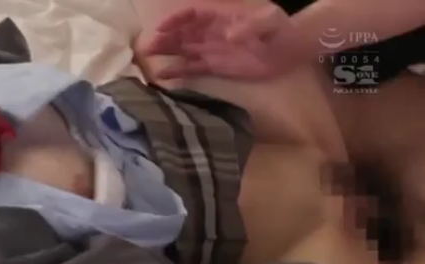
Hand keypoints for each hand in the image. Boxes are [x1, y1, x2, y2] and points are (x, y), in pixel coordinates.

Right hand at [142, 4, 299, 80]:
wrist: (289, 49)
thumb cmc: (280, 29)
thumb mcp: (270, 21)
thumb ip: (252, 25)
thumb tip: (230, 35)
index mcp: (220, 16)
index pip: (193, 14)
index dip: (176, 20)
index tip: (162, 28)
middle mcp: (210, 32)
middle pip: (182, 32)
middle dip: (164, 38)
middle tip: (146, 47)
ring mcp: (210, 50)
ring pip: (182, 50)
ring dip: (165, 53)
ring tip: (146, 58)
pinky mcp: (214, 67)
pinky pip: (192, 68)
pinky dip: (177, 72)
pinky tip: (162, 77)